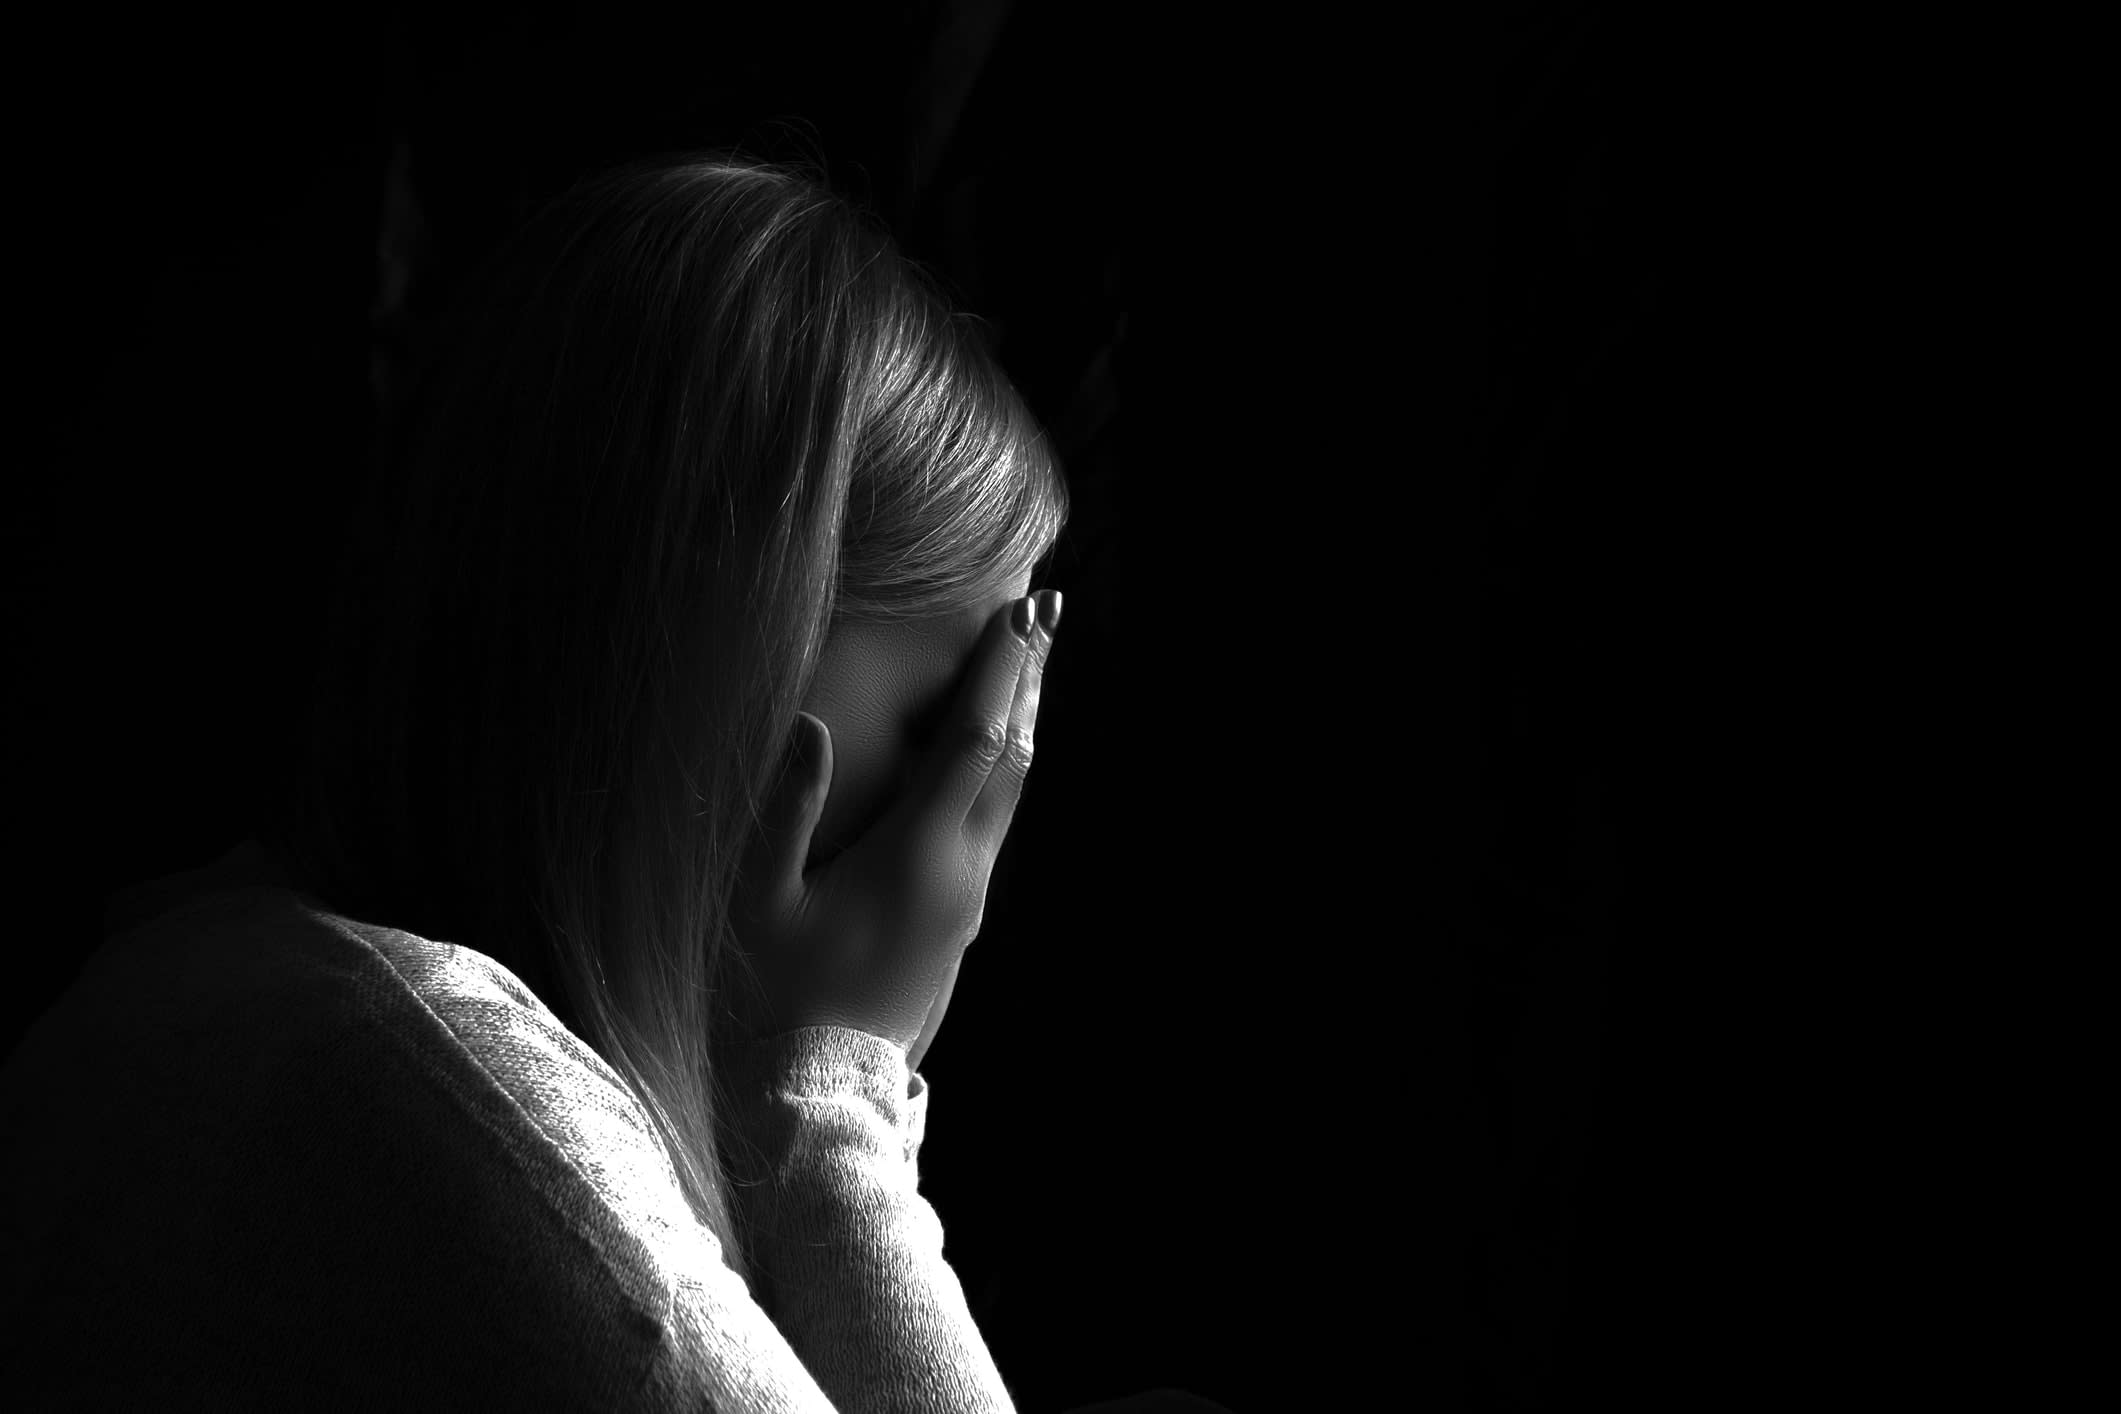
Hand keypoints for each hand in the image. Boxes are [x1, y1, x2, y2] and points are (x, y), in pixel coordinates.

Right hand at [729, 592, 1057, 1055]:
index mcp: (919, 855)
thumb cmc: (772, 998)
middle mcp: (962, 872)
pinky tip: (993, 751)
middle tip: (1049, 612)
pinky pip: (996, 823)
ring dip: (1023, 720)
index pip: (976, 740)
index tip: (1023, 611)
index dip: (1000, 671)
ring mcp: (968, 900)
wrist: (816, 1094)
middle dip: (1029, 679)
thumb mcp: (762, 901)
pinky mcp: (960, 920)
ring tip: (1030, 664)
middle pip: (1015, 756)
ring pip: (1013, 792)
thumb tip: (811, 723)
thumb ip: (788, 809)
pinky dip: (1004, 766)